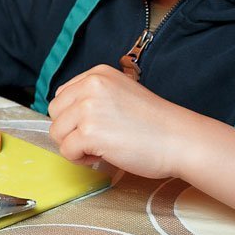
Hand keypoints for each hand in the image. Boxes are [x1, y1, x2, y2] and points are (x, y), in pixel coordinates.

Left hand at [47, 65, 199, 178]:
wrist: (179, 139)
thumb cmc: (155, 123)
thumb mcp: (120, 93)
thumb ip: (93, 98)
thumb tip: (67, 116)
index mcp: (97, 74)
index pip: (62, 96)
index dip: (73, 117)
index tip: (94, 126)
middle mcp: (90, 86)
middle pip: (55, 113)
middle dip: (70, 131)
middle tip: (96, 140)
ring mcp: (88, 108)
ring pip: (57, 133)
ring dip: (74, 146)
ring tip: (100, 148)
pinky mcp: (89, 132)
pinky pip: (67, 151)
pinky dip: (80, 159)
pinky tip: (102, 156)